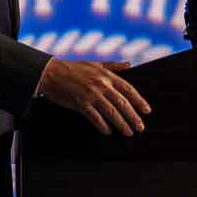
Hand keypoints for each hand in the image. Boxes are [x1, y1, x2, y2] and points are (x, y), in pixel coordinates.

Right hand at [35, 59, 150, 135]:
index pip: (128, 89)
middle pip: (122, 103)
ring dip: (121, 124)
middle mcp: (101, 85)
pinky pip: (95, 117)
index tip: (147, 111)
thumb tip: (129, 64)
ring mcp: (91, 95)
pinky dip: (102, 125)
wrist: (50, 73)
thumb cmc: (72, 68)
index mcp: (106, 75)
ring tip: (128, 133)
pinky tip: (108, 132)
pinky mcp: (80, 103)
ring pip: (111, 112)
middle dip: (133, 116)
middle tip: (140, 127)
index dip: (139, 101)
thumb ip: (113, 66)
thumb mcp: (95, 63)